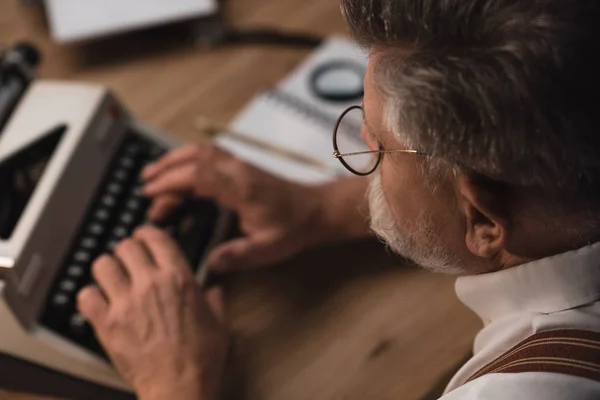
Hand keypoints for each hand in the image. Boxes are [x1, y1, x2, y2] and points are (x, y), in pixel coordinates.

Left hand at [77, 226, 227, 399]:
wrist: (179, 387)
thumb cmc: (200, 359)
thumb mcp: (219, 322)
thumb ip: (215, 299)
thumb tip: (213, 290)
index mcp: (179, 278)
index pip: (155, 237)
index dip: (146, 233)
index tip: (144, 237)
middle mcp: (150, 284)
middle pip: (126, 246)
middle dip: (127, 250)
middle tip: (129, 259)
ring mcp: (125, 303)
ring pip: (102, 265)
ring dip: (107, 269)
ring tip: (112, 277)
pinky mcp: (107, 324)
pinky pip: (86, 296)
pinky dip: (90, 296)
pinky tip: (99, 302)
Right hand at [142, 145, 341, 271]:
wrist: (316, 209)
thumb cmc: (293, 228)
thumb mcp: (268, 248)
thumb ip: (239, 255)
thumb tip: (209, 264)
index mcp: (241, 188)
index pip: (199, 175)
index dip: (171, 182)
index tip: (150, 192)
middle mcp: (238, 170)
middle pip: (195, 158)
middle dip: (166, 168)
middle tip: (145, 185)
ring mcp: (240, 165)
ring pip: (202, 152)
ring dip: (175, 160)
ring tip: (153, 174)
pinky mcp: (242, 166)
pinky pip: (210, 155)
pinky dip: (189, 159)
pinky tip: (179, 171)